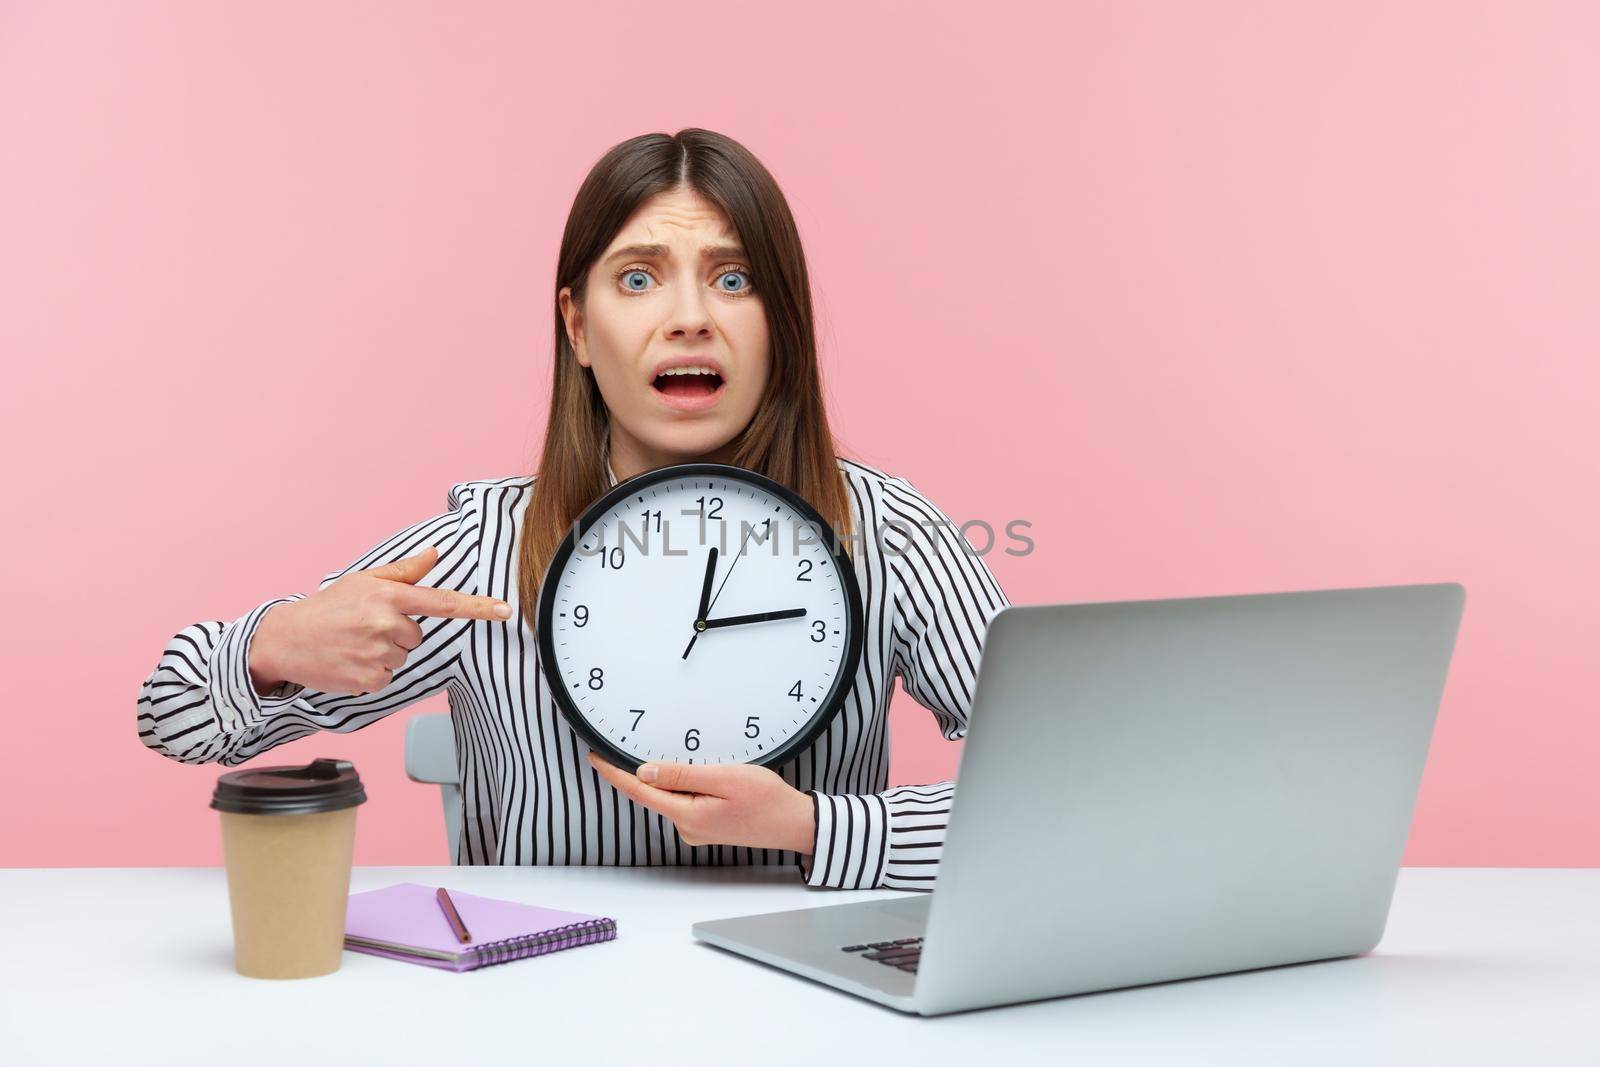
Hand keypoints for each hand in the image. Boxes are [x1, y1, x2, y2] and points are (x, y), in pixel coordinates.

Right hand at [249, 545, 512, 695]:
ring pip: (403, 658)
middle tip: (364, 628)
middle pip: (417, 636)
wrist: (284, 640)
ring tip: (354, 644)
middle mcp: (386, 624)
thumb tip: (435, 554)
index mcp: (389, 597)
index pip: (443, 602)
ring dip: (384, 653)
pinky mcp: (370, 681)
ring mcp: (378, 654)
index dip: (477, 608)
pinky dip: (373, 673)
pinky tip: (350, 661)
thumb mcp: (363, 581)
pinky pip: (388, 678)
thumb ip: (403, 572)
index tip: (506, 610)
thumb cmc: (327, 607)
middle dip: (396, 632)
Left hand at [587, 753, 815, 853]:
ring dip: (671, 779)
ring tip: (691, 760)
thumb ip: (682, 775)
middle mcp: (687, 827)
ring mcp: (696, 829)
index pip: (639, 792)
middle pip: (654, 794)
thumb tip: (644, 773)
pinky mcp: (706, 826)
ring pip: (671, 797)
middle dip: (642, 772)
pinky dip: (685, 786)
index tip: (594, 758)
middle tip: (632, 744)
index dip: (614, 774)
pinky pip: (685, 802)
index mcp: (687, 815)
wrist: (793, 823)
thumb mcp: (725, 777)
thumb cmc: (767, 800)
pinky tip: (701, 775)